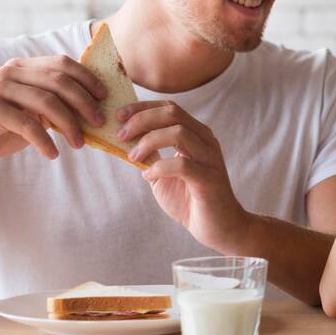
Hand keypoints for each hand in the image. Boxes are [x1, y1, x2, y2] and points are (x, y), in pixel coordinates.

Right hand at [0, 55, 106, 163]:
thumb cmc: (5, 127)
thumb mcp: (34, 110)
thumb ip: (56, 101)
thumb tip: (96, 106)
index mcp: (23, 66)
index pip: (62, 63)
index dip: (87, 78)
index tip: (104, 96)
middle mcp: (10, 72)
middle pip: (59, 81)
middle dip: (84, 102)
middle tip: (99, 122)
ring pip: (47, 102)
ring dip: (69, 125)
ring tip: (79, 144)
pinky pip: (28, 125)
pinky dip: (45, 141)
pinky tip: (53, 154)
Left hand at [118, 100, 248, 247]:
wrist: (217, 226)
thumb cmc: (189, 199)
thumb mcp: (163, 174)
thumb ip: (149, 157)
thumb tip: (122, 143)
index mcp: (196, 135)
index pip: (169, 108)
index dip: (141, 108)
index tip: (118, 116)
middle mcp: (206, 141)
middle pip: (172, 113)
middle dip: (141, 120)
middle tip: (121, 135)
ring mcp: (210, 158)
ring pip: (179, 133)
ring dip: (149, 142)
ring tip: (134, 157)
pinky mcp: (209, 179)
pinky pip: (182, 165)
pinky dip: (159, 168)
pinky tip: (148, 176)